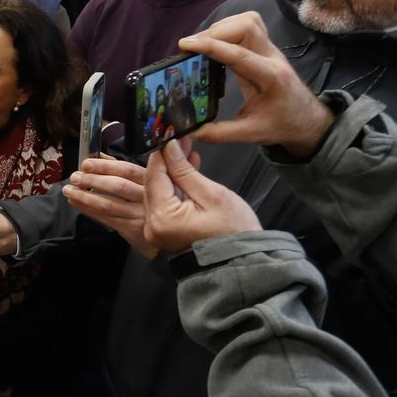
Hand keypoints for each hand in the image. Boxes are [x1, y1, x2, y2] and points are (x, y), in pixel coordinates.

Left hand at [63, 156, 158, 258]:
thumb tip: (101, 156)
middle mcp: (146, 197)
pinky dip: (88, 210)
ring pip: (109, 204)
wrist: (173, 235)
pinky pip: (106, 218)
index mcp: (151, 181)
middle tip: (75, 176)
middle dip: (93, 180)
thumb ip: (124, 169)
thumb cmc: (158, 203)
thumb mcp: (149, 182)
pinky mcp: (131, 229)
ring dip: (85, 196)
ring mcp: (139, 215)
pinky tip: (76, 203)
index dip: (105, 166)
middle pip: (117, 186)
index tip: (86, 162)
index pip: (127, 170)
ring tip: (69, 190)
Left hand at [144, 140, 260, 251]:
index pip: (154, 176)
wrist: (243, 260)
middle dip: (168, 161)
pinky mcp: (165, 230)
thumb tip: (170, 148)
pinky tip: (187, 170)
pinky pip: (165, 202)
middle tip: (181, 141)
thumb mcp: (212, 194)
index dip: (162, 153)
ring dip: (172, 172)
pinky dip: (175, 187)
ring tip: (187, 152)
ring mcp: (157, 230)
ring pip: (159, 192)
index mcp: (163, 219)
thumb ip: (185, 171)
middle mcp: (153, 226)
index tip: (169, 135)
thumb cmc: (234, 231)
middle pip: (154, 184)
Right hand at [180, 11, 333, 156]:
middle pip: (246, 27)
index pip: (238, 53)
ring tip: (203, 46)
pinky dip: (229, 28)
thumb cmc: (283, 125)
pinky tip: (217, 43)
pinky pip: (249, 25)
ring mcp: (271, 49)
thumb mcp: (251, 134)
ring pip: (248, 21)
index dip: (210, 46)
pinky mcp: (265, 47)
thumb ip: (219, 133)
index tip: (185, 45)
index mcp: (270, 77)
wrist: (308, 120)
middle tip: (192, 49)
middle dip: (215, 33)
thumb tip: (190, 132)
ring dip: (222, 28)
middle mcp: (272, 57)